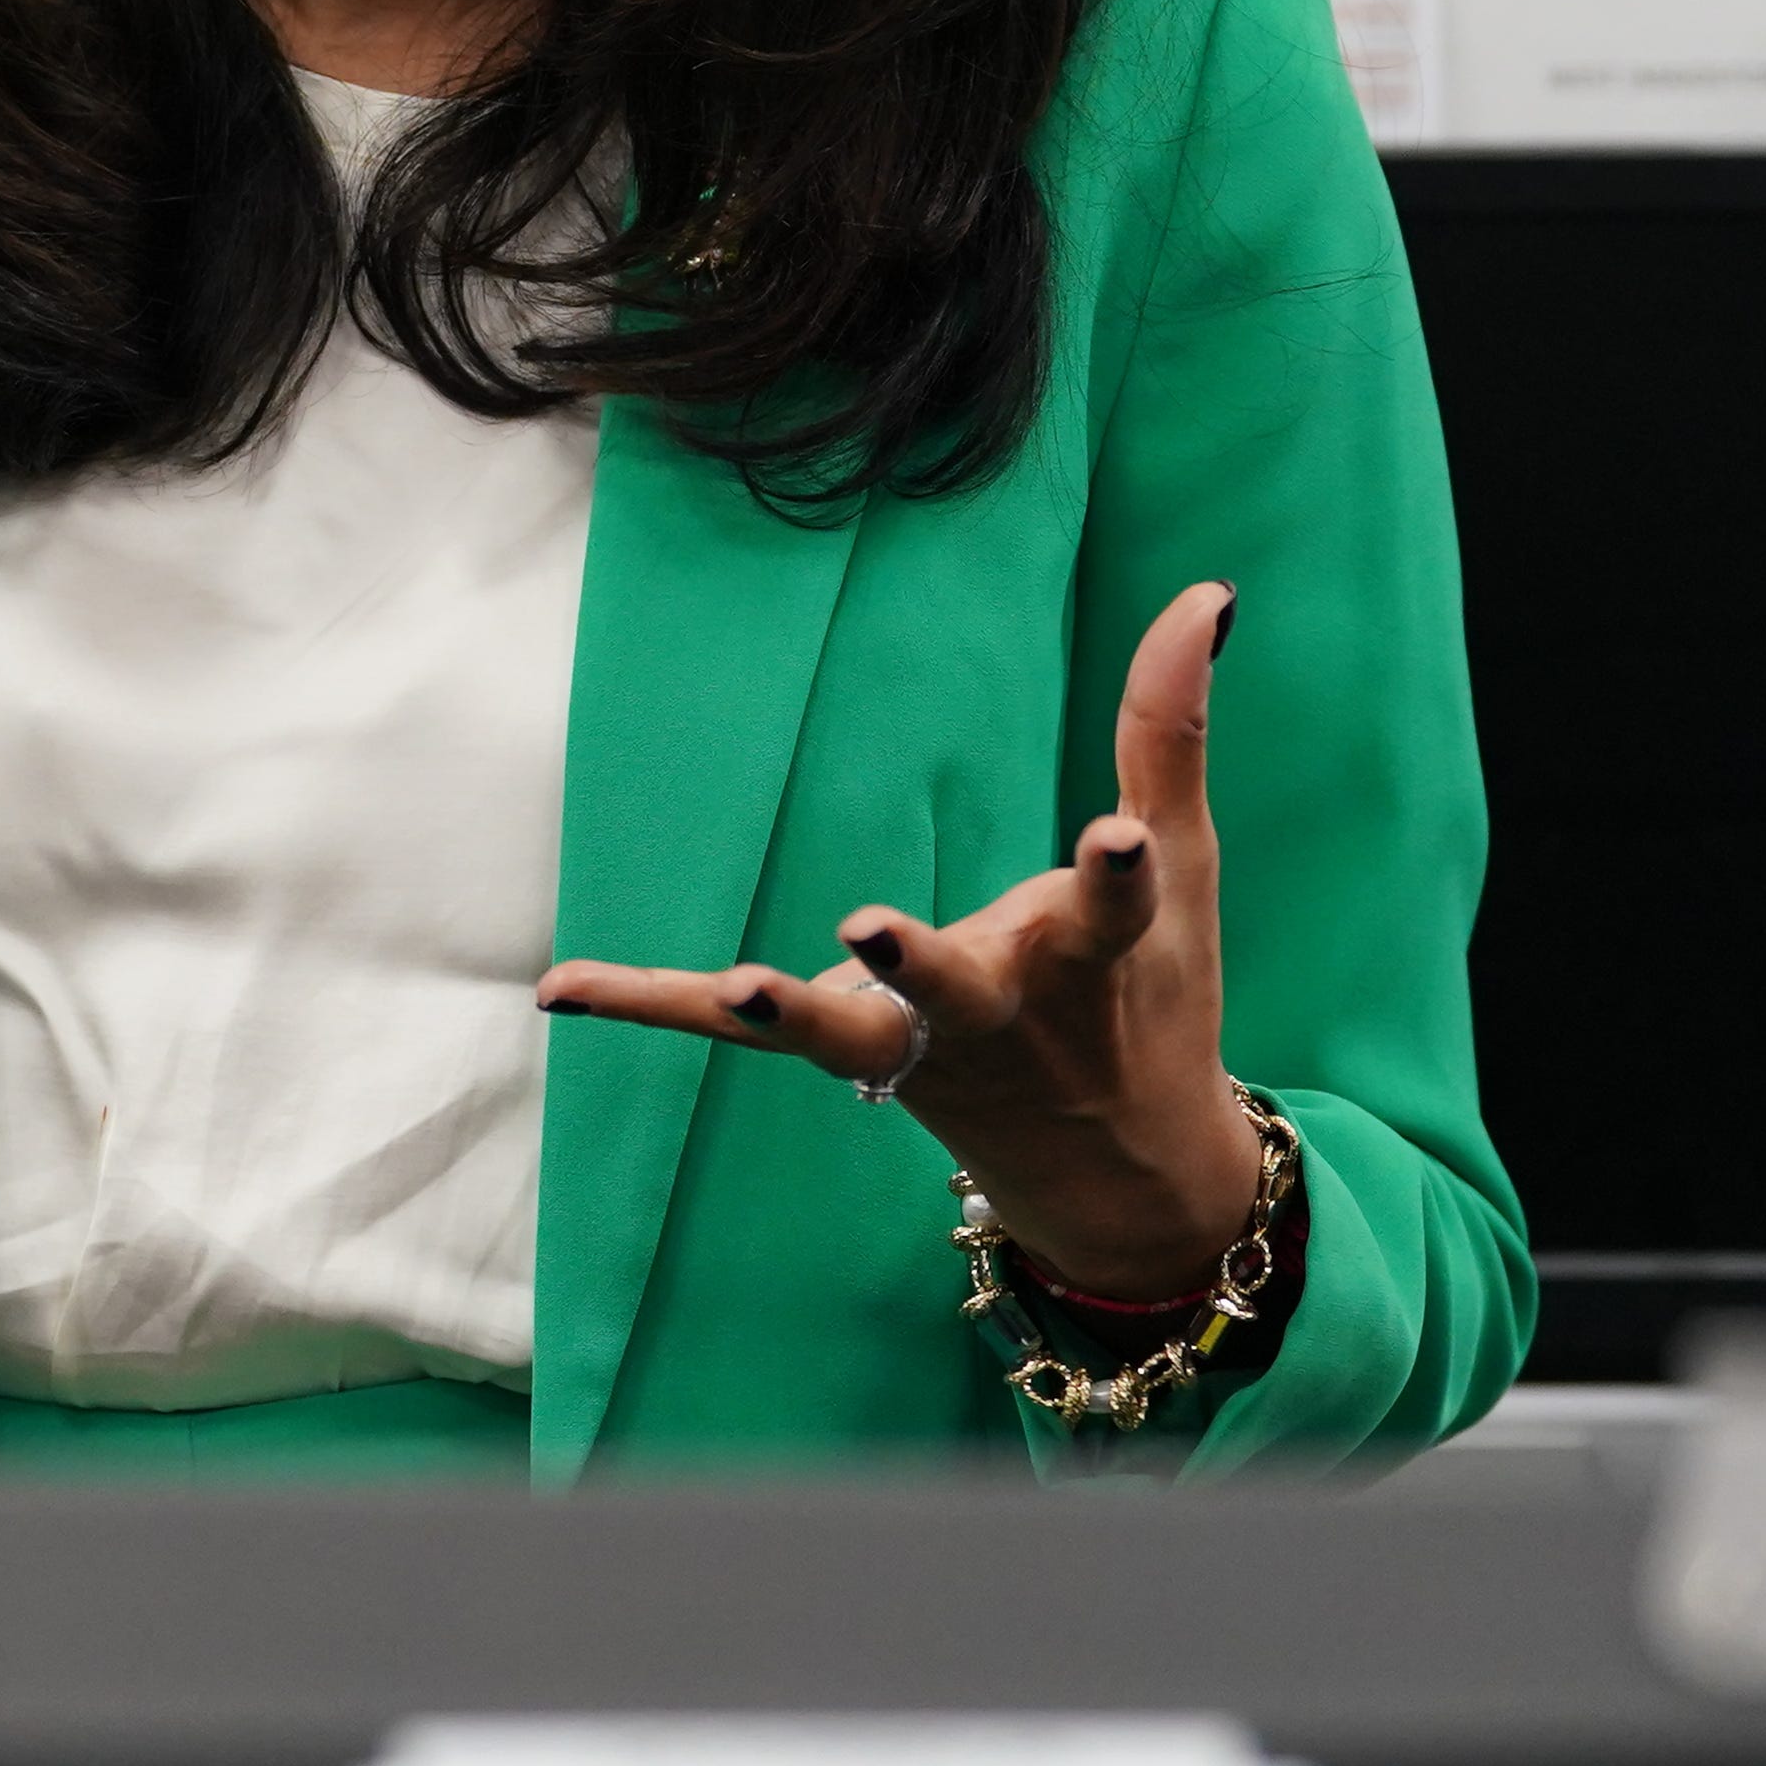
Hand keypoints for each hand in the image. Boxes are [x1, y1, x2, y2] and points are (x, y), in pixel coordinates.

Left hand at [537, 579, 1260, 1301]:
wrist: (1124, 1173)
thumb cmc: (1156, 995)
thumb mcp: (1183, 867)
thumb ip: (1169, 730)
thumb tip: (1206, 593)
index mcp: (1100, 956)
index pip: (1114, 912)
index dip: (1113, 877)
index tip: (1111, 842)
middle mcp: (1009, 1010)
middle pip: (963, 990)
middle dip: (923, 963)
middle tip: (867, 925)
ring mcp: (927, 1046)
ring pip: (853, 1034)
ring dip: (791, 1010)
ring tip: (738, 985)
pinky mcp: (857, 1057)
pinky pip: (744, 1037)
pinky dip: (655, 1006)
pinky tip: (559, 988)